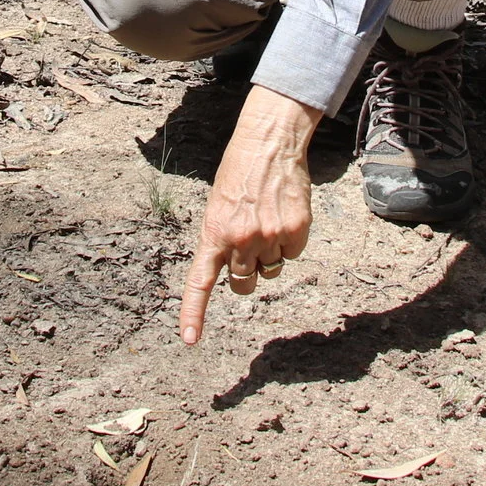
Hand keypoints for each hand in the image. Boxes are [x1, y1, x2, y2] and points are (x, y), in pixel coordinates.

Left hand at [179, 86, 319, 344]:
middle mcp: (240, 241)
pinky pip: (293, 254)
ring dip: (269, 255)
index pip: (200, 282)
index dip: (193, 313)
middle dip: (245, 275)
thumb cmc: (239, 174)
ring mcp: (269, 238)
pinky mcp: (295, 232)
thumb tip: (239, 271)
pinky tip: (284, 215)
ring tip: (266, 220)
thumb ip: (223, 240)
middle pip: (243, 283)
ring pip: (271, 270)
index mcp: (213, 234)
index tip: (190, 340)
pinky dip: (290, 241)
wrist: (268, 144)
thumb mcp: (218, 207)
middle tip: (248, 248)